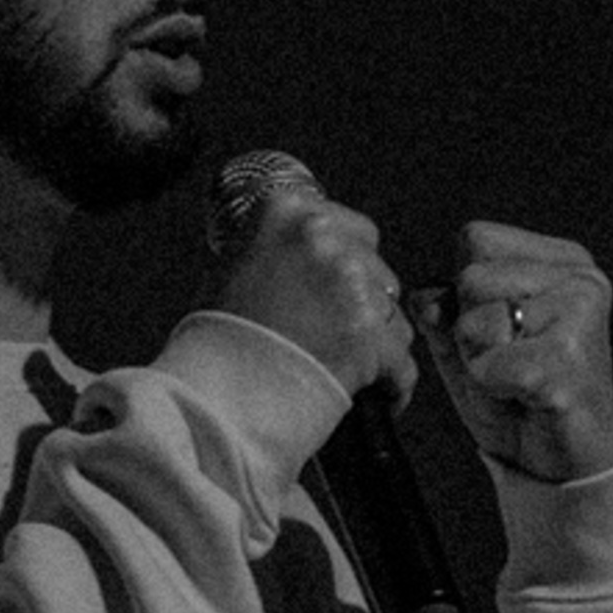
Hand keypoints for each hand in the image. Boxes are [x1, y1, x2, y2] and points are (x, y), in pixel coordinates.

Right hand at [206, 184, 420, 420]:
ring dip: (379, 343)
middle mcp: (322, 239)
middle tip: (340, 332)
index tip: (339, 288)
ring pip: (392, 314)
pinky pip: (401, 362)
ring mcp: (349, 286)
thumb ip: (273, 252)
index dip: (347, 263)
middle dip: (365, 299)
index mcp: (287, 214)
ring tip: (354, 371)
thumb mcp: (231, 270)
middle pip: (376, 266)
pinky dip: (392, 384)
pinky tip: (379, 398)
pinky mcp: (369, 337)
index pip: (349, 226)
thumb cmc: (214, 342)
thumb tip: (299, 257)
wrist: (211, 395)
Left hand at [417, 222, 612, 481]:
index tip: (500, 333)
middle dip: (469, 330)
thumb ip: (443, 314)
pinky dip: (492, 390)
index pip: (474, 239)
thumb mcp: (470, 348)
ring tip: (515, 382)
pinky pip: (489, 364)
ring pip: (475, 321)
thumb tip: (424, 296)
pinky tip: (525, 400)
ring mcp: (581, 313)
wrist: (567, 465)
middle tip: (508, 363)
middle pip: (470, 277)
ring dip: (480, 363)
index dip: (463, 293)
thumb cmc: (519, 401)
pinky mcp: (570, 359)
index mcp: (559, 259)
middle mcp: (579, 276)